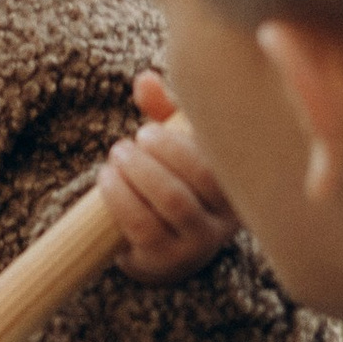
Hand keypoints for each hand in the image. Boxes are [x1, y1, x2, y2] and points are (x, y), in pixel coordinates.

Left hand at [100, 70, 236, 285]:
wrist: (156, 247)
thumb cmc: (170, 182)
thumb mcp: (174, 144)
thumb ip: (164, 111)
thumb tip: (145, 80)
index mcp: (235, 186)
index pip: (224, 159)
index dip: (185, 141)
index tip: (147, 129)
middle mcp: (226, 217)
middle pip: (204, 177)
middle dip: (163, 151)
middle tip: (130, 142)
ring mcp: (198, 244)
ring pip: (174, 202)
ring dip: (140, 172)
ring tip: (117, 155)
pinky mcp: (166, 261)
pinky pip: (144, 226)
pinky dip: (121, 197)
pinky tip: (107, 178)